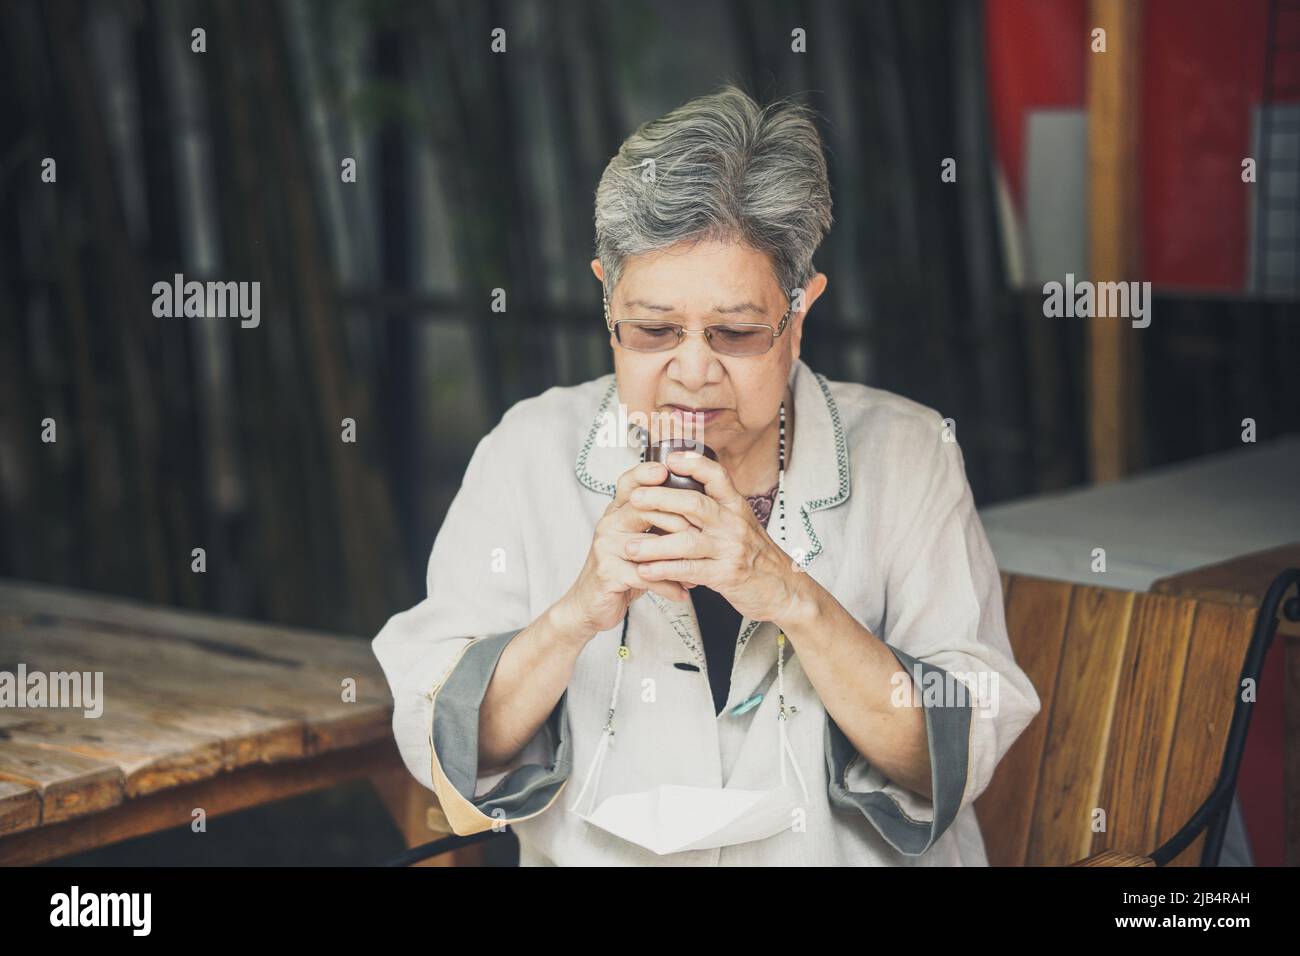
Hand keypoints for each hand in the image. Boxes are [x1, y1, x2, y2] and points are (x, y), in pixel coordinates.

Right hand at [562, 460, 698, 635]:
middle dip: (678, 522)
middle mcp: (609, 524)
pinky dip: (668, 586)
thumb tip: (698, 508)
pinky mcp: (608, 572)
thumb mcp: (638, 541)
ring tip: (697, 571)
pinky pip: (646, 576)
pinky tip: (682, 592)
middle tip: (701, 537)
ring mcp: (606, 547)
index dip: (646, 473)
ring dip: (677, 560)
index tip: (666, 470)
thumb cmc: (622, 569)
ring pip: (648, 544)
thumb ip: (657, 523)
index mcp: (617, 511)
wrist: (591, 604)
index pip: (629, 483)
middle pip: (644, 507)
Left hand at [621, 450, 799, 622]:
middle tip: (635, 499)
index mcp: (736, 508)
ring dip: (654, 544)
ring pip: (686, 540)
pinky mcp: (726, 575)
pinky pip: (689, 570)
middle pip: (694, 503)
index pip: (717, 476)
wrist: (785, 590)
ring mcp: (730, 549)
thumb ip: (717, 511)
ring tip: (629, 546)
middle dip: (660, 499)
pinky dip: (664, 570)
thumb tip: (681, 497)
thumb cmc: (757, 558)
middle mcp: (734, 524)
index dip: (693, 464)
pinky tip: (645, 571)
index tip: (669, 458)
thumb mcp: (742, 526)